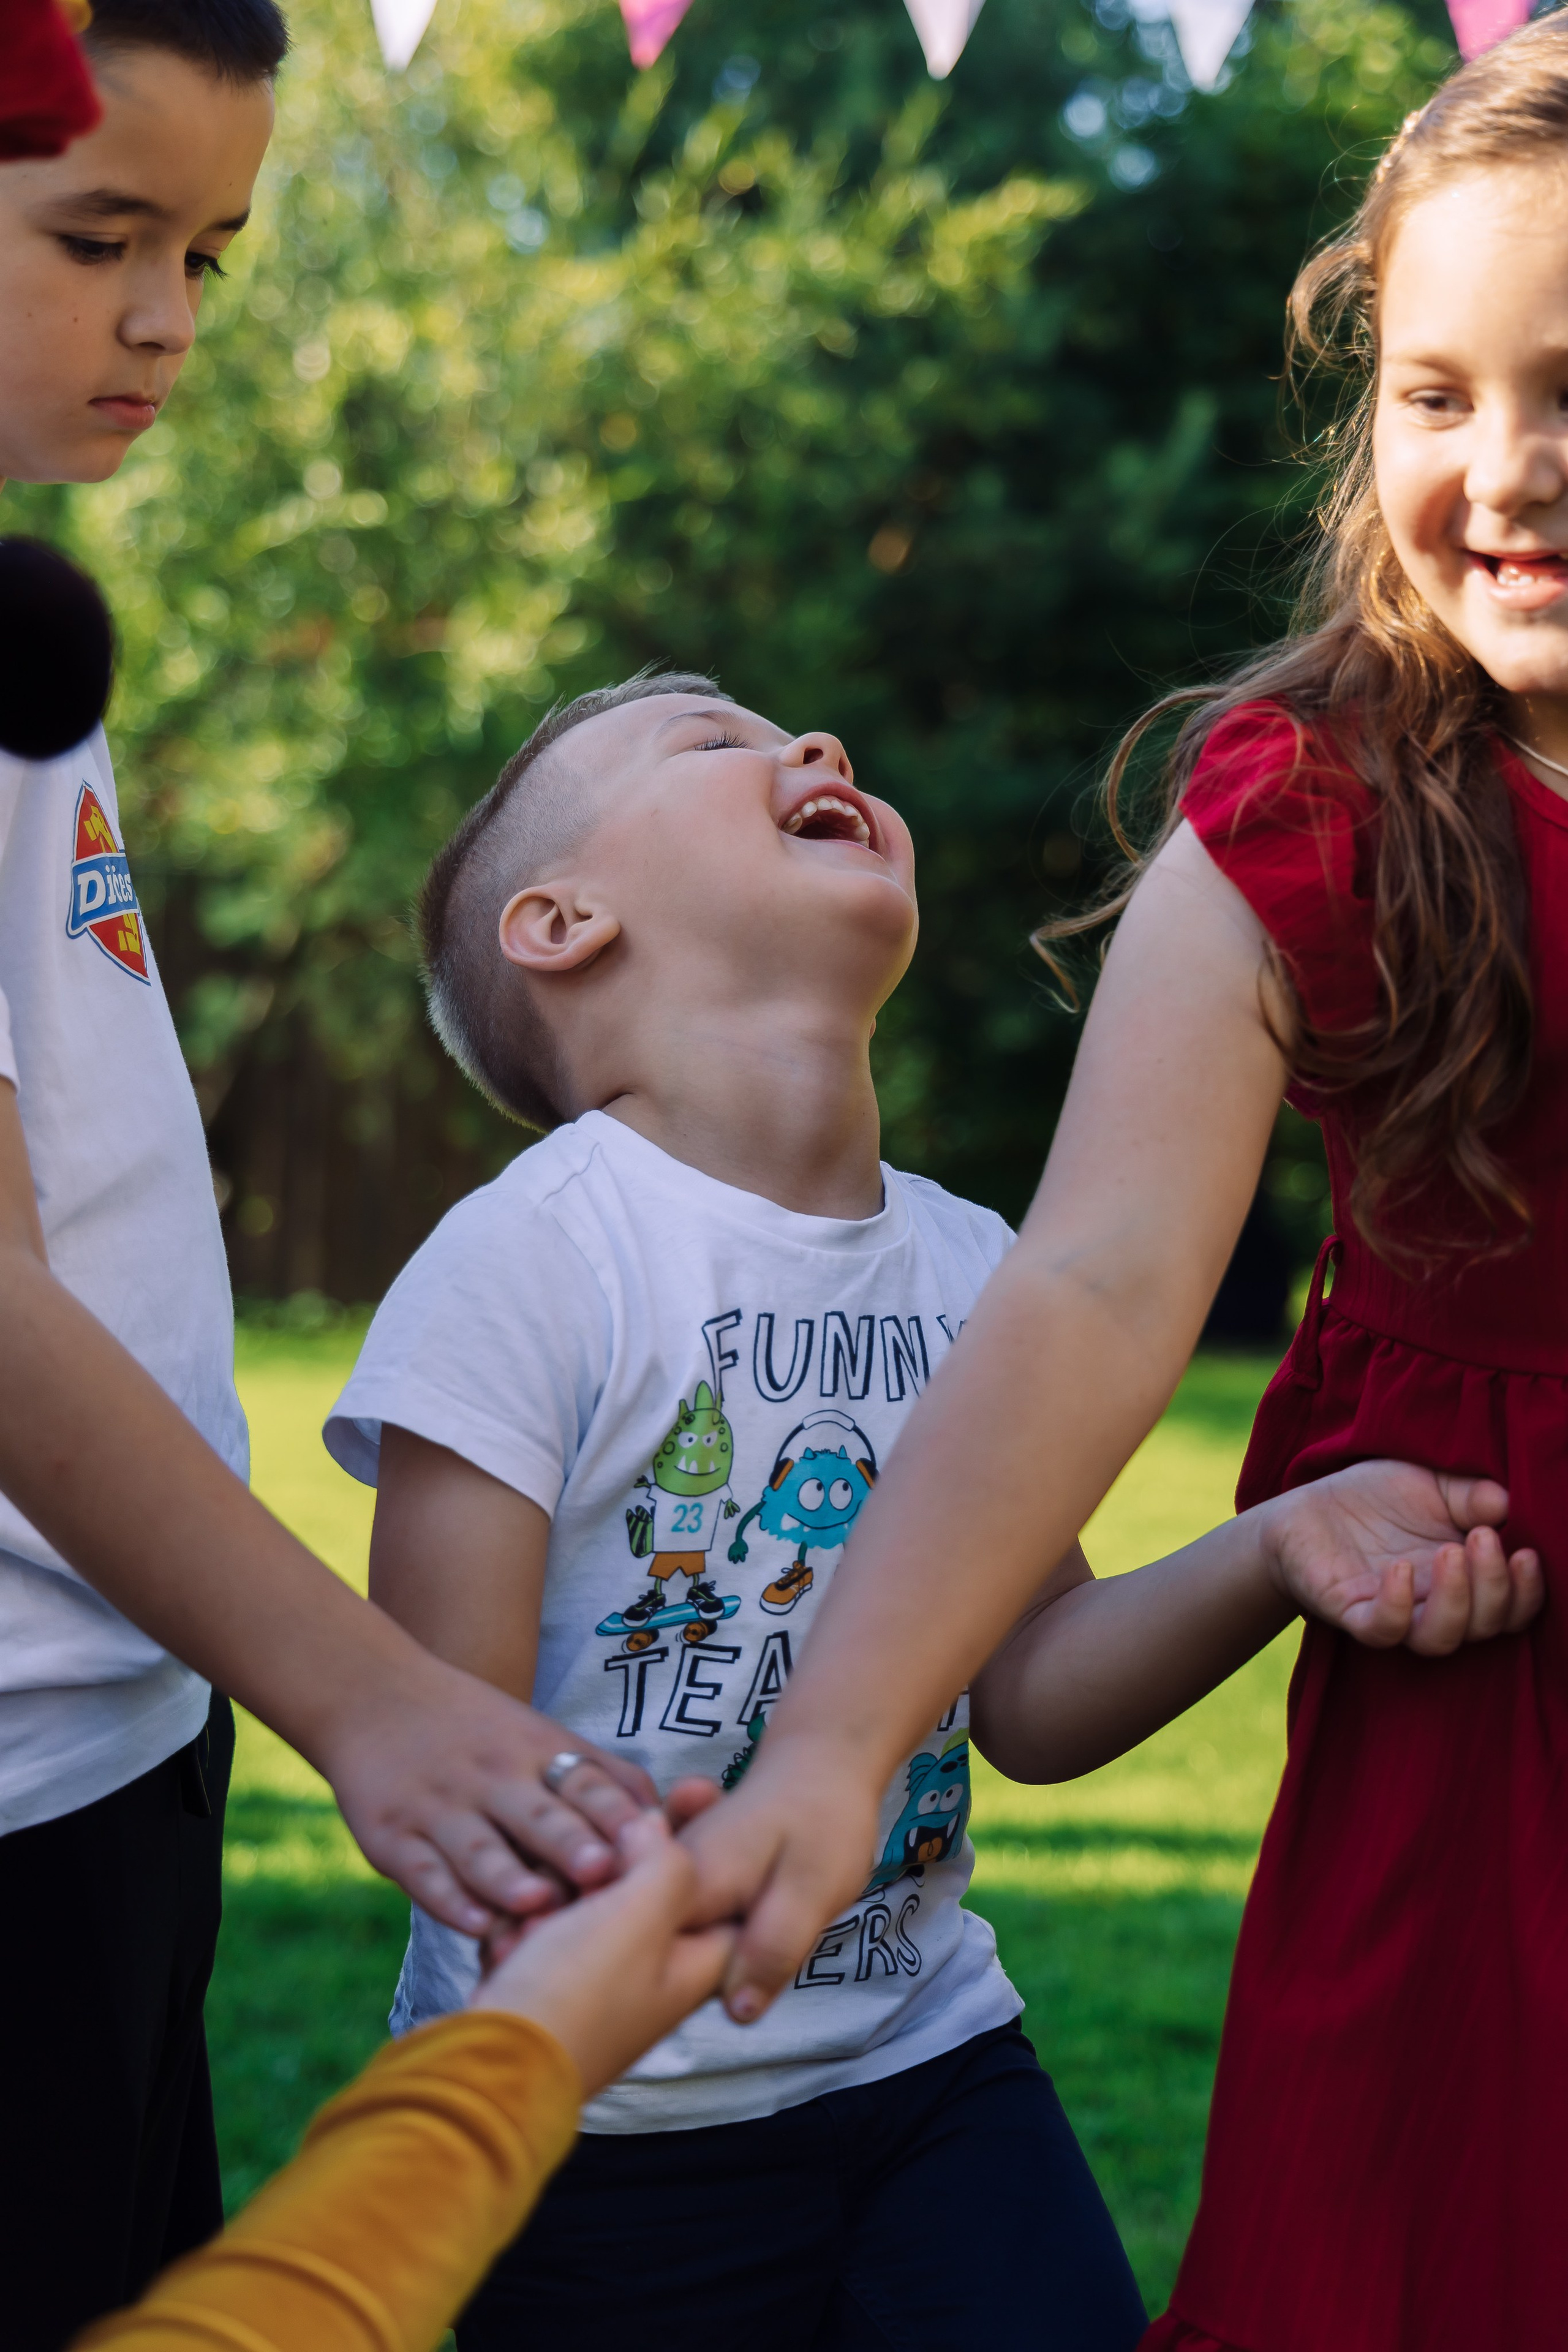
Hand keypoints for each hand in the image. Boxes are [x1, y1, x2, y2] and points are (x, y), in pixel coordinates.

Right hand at [320, 1652, 658, 1936]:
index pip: (586, 1784)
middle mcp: (494, 1780)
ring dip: (510, 1878)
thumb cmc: (480, 1731)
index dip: (616, 1814)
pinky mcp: (393, 1839)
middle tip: (602, 1871)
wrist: (374, 1695)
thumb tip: (669, 1825)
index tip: (649, 1843)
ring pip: (480, 1851)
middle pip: (539, 1817)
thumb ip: (605, 1779)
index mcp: (539, 1755)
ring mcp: (441, 1809)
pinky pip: (424, 1874)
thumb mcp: (544, 1737)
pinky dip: (449, 1900)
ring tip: (537, 1901)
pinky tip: (474, 1922)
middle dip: (571, 1845)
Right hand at [472, 1812, 736, 2096]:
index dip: (696, 1840)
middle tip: (576, 1886)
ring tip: (532, 1924)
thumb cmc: (575, 1998)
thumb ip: (668, 1859)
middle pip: (642, 1886)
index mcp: (696, 1962)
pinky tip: (508, 1946)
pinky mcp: (549, 1987)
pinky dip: (523, 1931)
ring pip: (584, 1903)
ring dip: (552, 1900)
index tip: (662, 1810)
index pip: (720, 1887)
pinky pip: (541, 1931)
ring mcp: (599, 1982)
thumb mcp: (641, 1915)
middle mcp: (653, 1974)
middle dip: (602, 1873)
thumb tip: (654, 1827)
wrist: (488, 2065)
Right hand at [678, 1732, 881, 2022]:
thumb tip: (739, 2013)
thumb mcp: (810, 1891)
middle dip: (722, 1966)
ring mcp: (671, 1875)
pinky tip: (760, 1899)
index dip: (712, 1989)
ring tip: (777, 1908)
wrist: (820, 1758)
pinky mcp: (685, 1872)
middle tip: (779, 1925)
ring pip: (686, 1940)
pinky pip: (691, 1916)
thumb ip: (773, 1948)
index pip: (671, 1970)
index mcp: (686, 1889)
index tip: (757, 1969)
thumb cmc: (822, 1819)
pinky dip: (721, 1921)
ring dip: (725, 1944)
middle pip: (675, 1958)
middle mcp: (663, 1881)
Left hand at [1259, 1461, 1542, 1655]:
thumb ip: (1470, 1494)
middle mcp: (1436, 1604)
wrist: (1305, 1509)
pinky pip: (1382, 1629)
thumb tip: (1508, 1502)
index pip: (1511, 1608)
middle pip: (1484, 1626)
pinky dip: (1397, 1606)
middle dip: (1494, 1587)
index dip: (1526, 1592)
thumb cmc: (1375, 1499)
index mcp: (1465, 1578)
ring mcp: (1395, 1612)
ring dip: (1456, 1600)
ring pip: (1440, 1638)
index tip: (1525, 1553)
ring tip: (1450, 1551)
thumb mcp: (1429, 1483)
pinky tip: (1400, 1569)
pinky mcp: (1352, 1613)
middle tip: (1483, 1538)